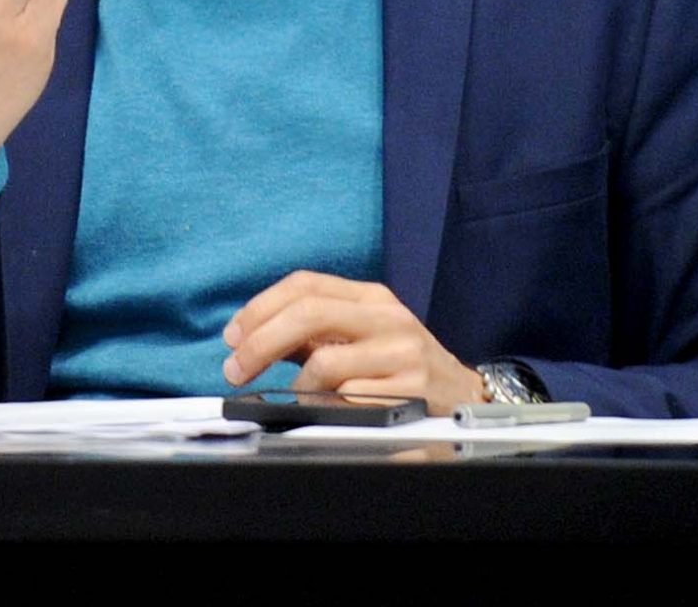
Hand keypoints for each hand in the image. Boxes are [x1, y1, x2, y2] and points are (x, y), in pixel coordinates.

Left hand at [221, 271, 484, 415]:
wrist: (465, 396)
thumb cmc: (401, 367)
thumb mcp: (361, 338)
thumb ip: (314, 334)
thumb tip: (251, 339)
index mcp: (371, 298)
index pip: (305, 285)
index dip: (260, 308)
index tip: (233, 336)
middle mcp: (388, 317)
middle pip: (308, 313)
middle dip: (260, 343)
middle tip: (235, 370)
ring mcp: (403, 352)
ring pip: (325, 362)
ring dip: (296, 388)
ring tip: (297, 399)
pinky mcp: (412, 390)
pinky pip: (351, 400)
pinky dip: (330, 409)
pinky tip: (333, 413)